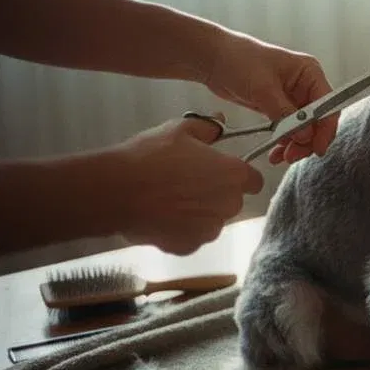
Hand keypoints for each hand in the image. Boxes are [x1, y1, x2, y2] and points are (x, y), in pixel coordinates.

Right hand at [114, 115, 263, 254]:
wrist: (115, 191)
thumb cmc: (150, 157)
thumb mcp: (180, 130)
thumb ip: (208, 127)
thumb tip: (220, 123)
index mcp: (233, 175)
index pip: (253, 180)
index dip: (238, 175)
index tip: (219, 171)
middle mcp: (228, 205)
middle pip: (232, 201)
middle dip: (216, 193)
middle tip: (187, 182)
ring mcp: (209, 230)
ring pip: (211, 220)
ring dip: (199, 213)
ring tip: (170, 199)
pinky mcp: (188, 246)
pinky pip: (191, 237)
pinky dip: (180, 229)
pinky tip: (161, 215)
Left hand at [203, 31, 337, 163]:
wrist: (213, 59)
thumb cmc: (239, 60)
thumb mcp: (264, 88)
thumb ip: (286, 113)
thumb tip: (305, 136)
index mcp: (309, 73)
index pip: (327, 105)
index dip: (325, 128)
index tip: (317, 148)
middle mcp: (305, 86)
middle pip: (318, 120)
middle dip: (308, 140)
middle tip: (292, 156)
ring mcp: (292, 98)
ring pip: (303, 129)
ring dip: (295, 145)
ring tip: (280, 157)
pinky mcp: (278, 108)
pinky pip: (287, 130)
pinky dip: (283, 142)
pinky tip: (275, 153)